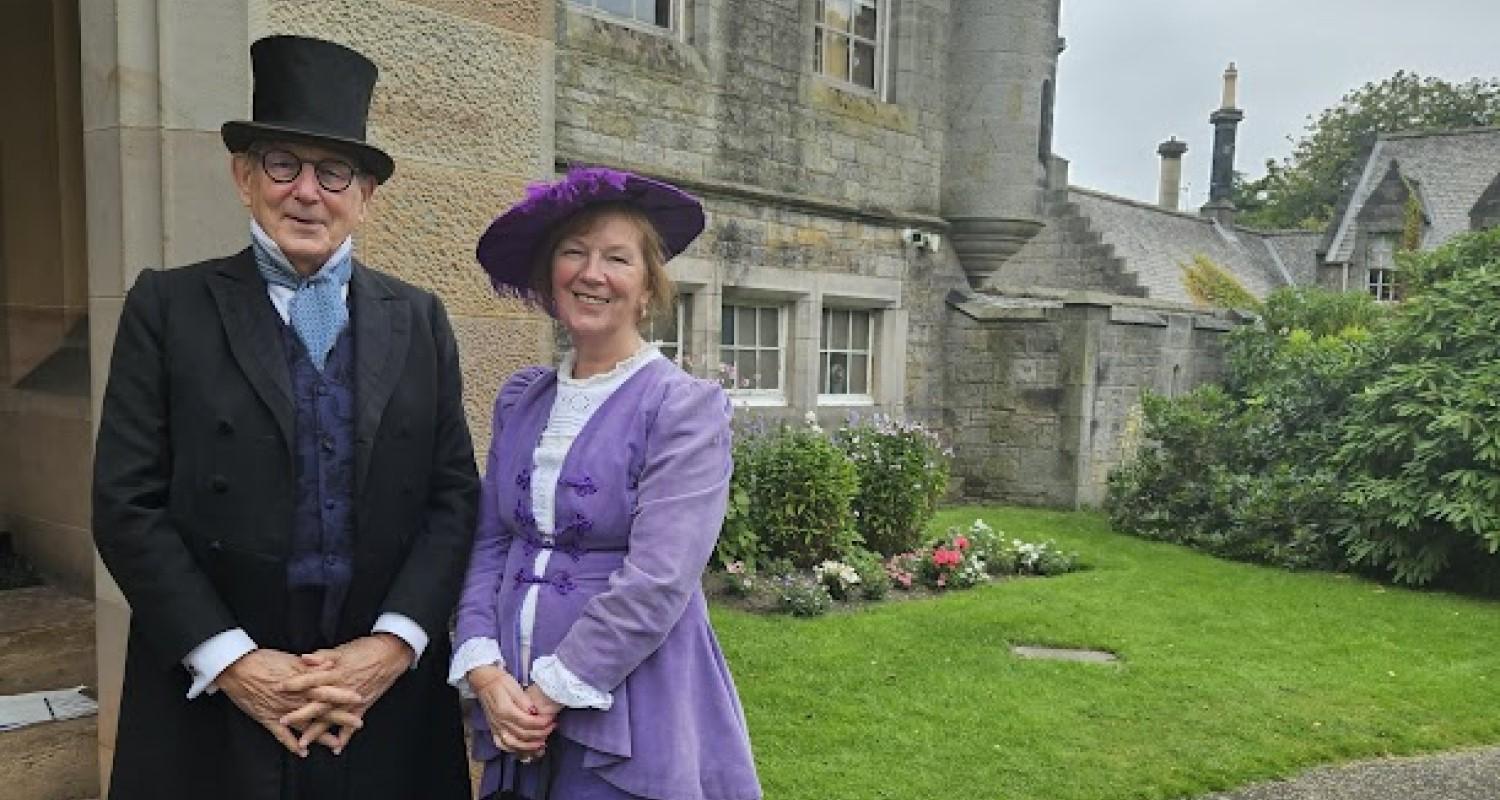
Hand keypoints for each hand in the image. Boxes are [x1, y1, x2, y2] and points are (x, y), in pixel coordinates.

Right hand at [217, 648, 357, 756]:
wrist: (236, 668)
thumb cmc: (263, 659)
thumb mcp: (289, 658)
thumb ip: (310, 664)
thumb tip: (327, 664)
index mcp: (300, 681)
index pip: (327, 690)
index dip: (343, 695)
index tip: (360, 699)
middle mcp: (294, 697)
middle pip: (321, 709)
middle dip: (340, 717)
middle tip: (358, 723)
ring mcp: (281, 709)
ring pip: (305, 725)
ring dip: (321, 734)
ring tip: (336, 742)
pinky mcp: (267, 718)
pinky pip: (281, 735)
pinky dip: (292, 744)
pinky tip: (302, 752)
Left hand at [281, 634, 412, 753]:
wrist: (391, 654)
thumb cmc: (366, 649)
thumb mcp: (343, 649)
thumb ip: (322, 656)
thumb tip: (303, 658)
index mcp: (335, 672)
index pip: (310, 679)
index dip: (294, 683)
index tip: (277, 687)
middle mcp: (341, 688)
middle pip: (317, 703)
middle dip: (300, 714)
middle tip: (283, 721)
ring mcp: (352, 700)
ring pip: (331, 718)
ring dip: (317, 731)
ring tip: (303, 743)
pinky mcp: (362, 706)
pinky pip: (352, 725)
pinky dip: (345, 737)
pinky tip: (336, 748)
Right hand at [469, 666, 554, 759]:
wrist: (483, 681)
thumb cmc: (501, 681)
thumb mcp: (514, 686)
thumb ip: (524, 700)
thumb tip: (535, 712)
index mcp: (505, 710)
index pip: (528, 723)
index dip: (542, 723)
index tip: (552, 720)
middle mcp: (500, 722)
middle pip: (523, 735)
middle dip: (540, 734)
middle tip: (552, 728)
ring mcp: (495, 728)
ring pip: (513, 745)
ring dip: (529, 747)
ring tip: (542, 742)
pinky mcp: (493, 730)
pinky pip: (503, 745)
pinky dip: (515, 750)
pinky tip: (525, 749)